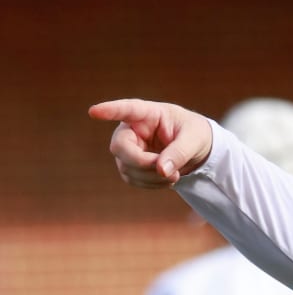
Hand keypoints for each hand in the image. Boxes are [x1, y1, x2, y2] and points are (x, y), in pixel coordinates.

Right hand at [88, 99, 213, 187]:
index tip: (93, 112)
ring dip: (151, 178)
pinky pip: (132, 179)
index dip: (109, 111)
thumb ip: (179, 153)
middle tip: (170, 173)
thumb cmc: (195, 136)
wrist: (197, 151)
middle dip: (143, 163)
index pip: (126, 110)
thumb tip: (161, 170)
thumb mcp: (195, 140)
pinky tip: (167, 179)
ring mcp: (129, 148)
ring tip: (175, 175)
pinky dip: (152, 184)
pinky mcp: (131, 165)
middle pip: (120, 147)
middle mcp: (132, 129)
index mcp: (148, 114)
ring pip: (126, 167)